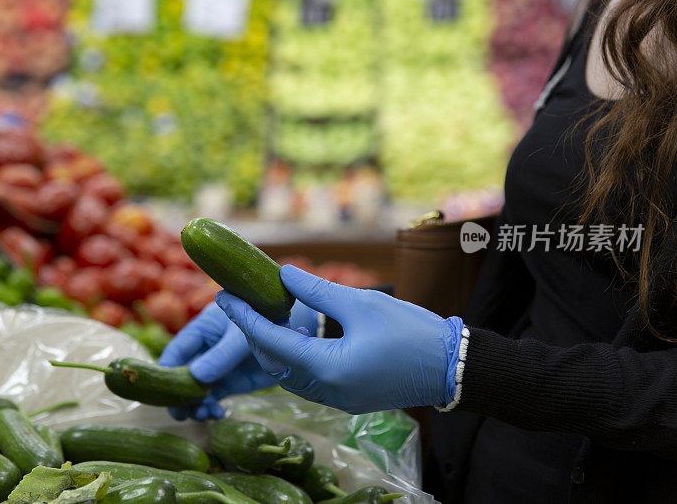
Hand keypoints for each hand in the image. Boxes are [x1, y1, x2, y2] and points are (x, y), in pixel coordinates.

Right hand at [157, 299, 318, 420]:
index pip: (177, 350)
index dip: (166, 370)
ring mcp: (220, 365)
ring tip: (202, 414)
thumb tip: (196, 376)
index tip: (161, 391)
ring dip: (195, 403)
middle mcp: (207, 348)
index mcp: (204, 328)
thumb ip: (222, 355)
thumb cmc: (268, 319)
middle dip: (180, 393)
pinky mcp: (234, 381)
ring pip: (198, 388)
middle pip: (184, 373)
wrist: (299, 327)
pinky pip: (215, 396)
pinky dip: (212, 406)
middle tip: (179, 413)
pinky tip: (216, 412)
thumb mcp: (243, 336)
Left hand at [215, 265, 464, 413]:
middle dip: (252, 333)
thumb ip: (317, 291)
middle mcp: (327, 391)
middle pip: (274, 364)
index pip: (271, 343)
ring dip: (271, 347)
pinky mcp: (347, 399)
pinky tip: (291, 335)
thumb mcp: (362, 303)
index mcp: (328, 369)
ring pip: (288, 375)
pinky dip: (292, 358)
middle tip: (239, 302)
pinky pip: (306, 380)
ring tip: (261, 315)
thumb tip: (282, 275)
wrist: (452, 368)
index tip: (224, 296)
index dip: (244, 318)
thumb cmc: (411, 332)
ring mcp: (337, 400)